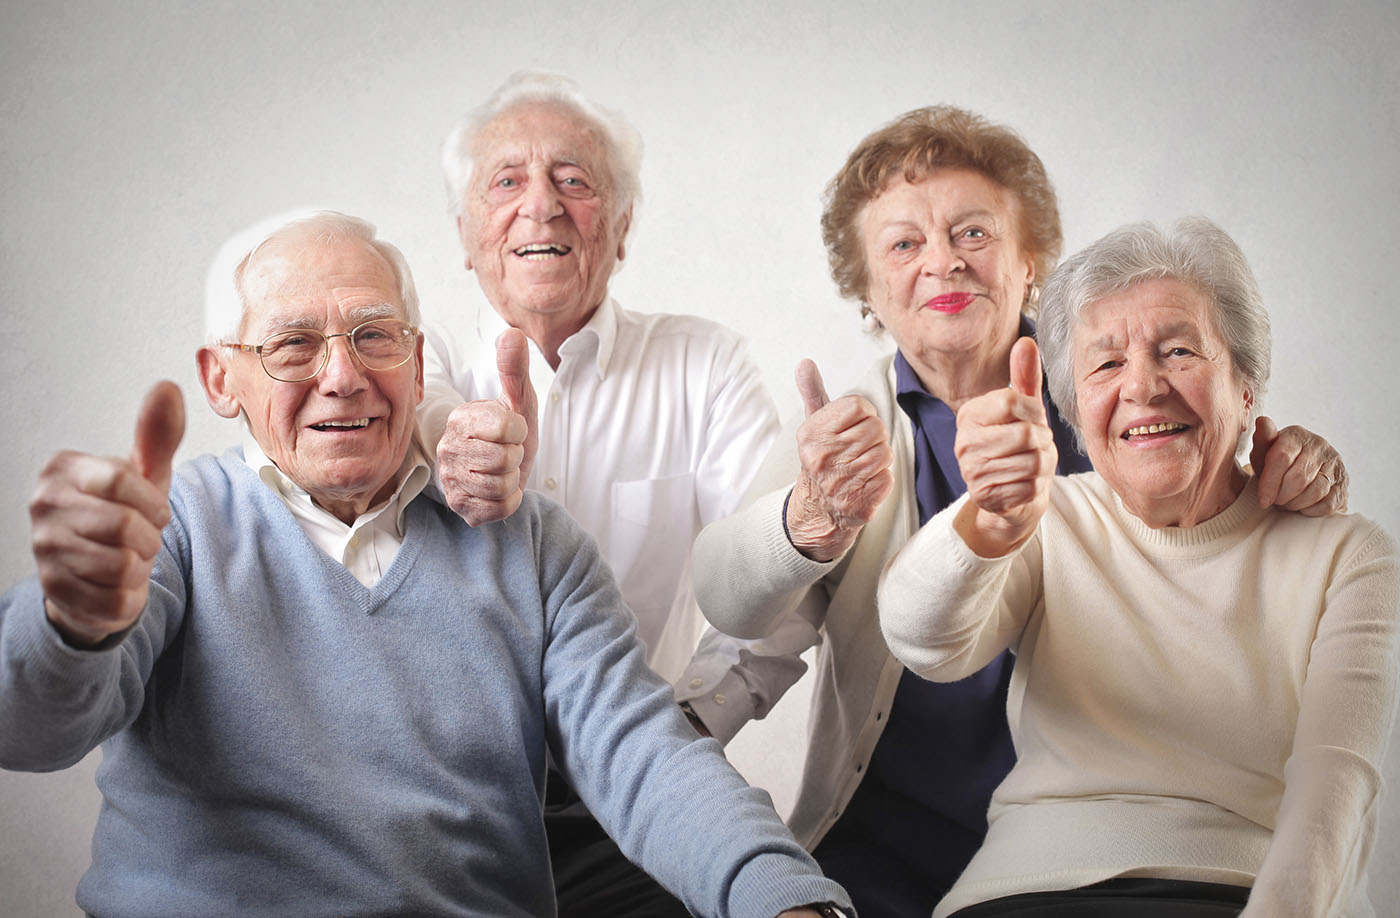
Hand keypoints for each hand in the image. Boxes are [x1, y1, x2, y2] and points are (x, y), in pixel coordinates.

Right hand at [29, 380, 185, 646]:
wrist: (97, 570)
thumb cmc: (123, 512)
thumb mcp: (144, 473)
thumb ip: (157, 434)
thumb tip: (167, 387)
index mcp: (62, 469)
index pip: (121, 479)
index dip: (152, 502)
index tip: (156, 511)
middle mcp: (42, 505)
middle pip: (124, 525)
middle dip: (148, 538)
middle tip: (140, 538)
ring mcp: (43, 549)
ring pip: (121, 564)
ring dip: (139, 567)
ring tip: (126, 558)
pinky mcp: (53, 590)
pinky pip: (115, 599)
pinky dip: (128, 595)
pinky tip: (114, 583)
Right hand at [437, 328, 538, 525]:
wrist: (506, 469)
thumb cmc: (511, 433)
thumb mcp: (518, 400)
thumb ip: (514, 369)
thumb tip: (512, 332)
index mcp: (461, 417)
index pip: (508, 428)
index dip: (520, 431)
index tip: (512, 430)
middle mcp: (448, 447)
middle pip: (504, 459)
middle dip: (516, 457)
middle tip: (507, 453)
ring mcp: (450, 479)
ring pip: (502, 485)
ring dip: (513, 479)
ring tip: (503, 470)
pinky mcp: (460, 506)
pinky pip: (498, 508)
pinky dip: (509, 501)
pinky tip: (498, 490)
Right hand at [785, 359, 893, 561]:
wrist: (818, 509)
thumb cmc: (824, 458)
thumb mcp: (814, 425)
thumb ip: (813, 392)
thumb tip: (805, 363)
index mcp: (812, 434)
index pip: (858, 406)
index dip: (863, 413)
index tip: (854, 425)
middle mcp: (823, 457)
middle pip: (876, 428)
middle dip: (873, 437)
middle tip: (859, 448)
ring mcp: (840, 482)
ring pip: (884, 452)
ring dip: (879, 458)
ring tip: (862, 464)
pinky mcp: (858, 503)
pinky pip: (887, 478)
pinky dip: (881, 479)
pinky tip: (865, 482)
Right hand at [952, 337, 1056, 556]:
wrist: (1009, 494)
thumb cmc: (1018, 446)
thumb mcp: (1023, 410)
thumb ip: (1024, 377)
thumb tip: (1026, 341)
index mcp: (969, 415)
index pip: (1011, 401)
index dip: (1034, 410)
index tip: (1033, 419)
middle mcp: (964, 443)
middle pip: (1025, 434)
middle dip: (1042, 440)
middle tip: (1036, 445)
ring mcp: (972, 472)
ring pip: (1032, 462)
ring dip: (1043, 464)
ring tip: (1032, 464)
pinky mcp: (986, 497)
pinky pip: (1030, 486)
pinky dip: (1037, 485)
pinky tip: (1026, 483)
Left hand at [1249, 416, 1347, 515]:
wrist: (1301, 474)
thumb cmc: (1277, 464)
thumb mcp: (1264, 452)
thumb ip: (1262, 440)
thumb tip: (1263, 421)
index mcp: (1296, 435)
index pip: (1282, 458)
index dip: (1270, 483)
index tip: (1263, 500)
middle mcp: (1319, 445)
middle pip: (1298, 478)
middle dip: (1282, 496)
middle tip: (1275, 501)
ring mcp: (1335, 463)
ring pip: (1315, 491)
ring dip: (1296, 504)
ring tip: (1286, 503)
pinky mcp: (1344, 481)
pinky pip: (1328, 503)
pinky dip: (1311, 510)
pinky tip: (1302, 506)